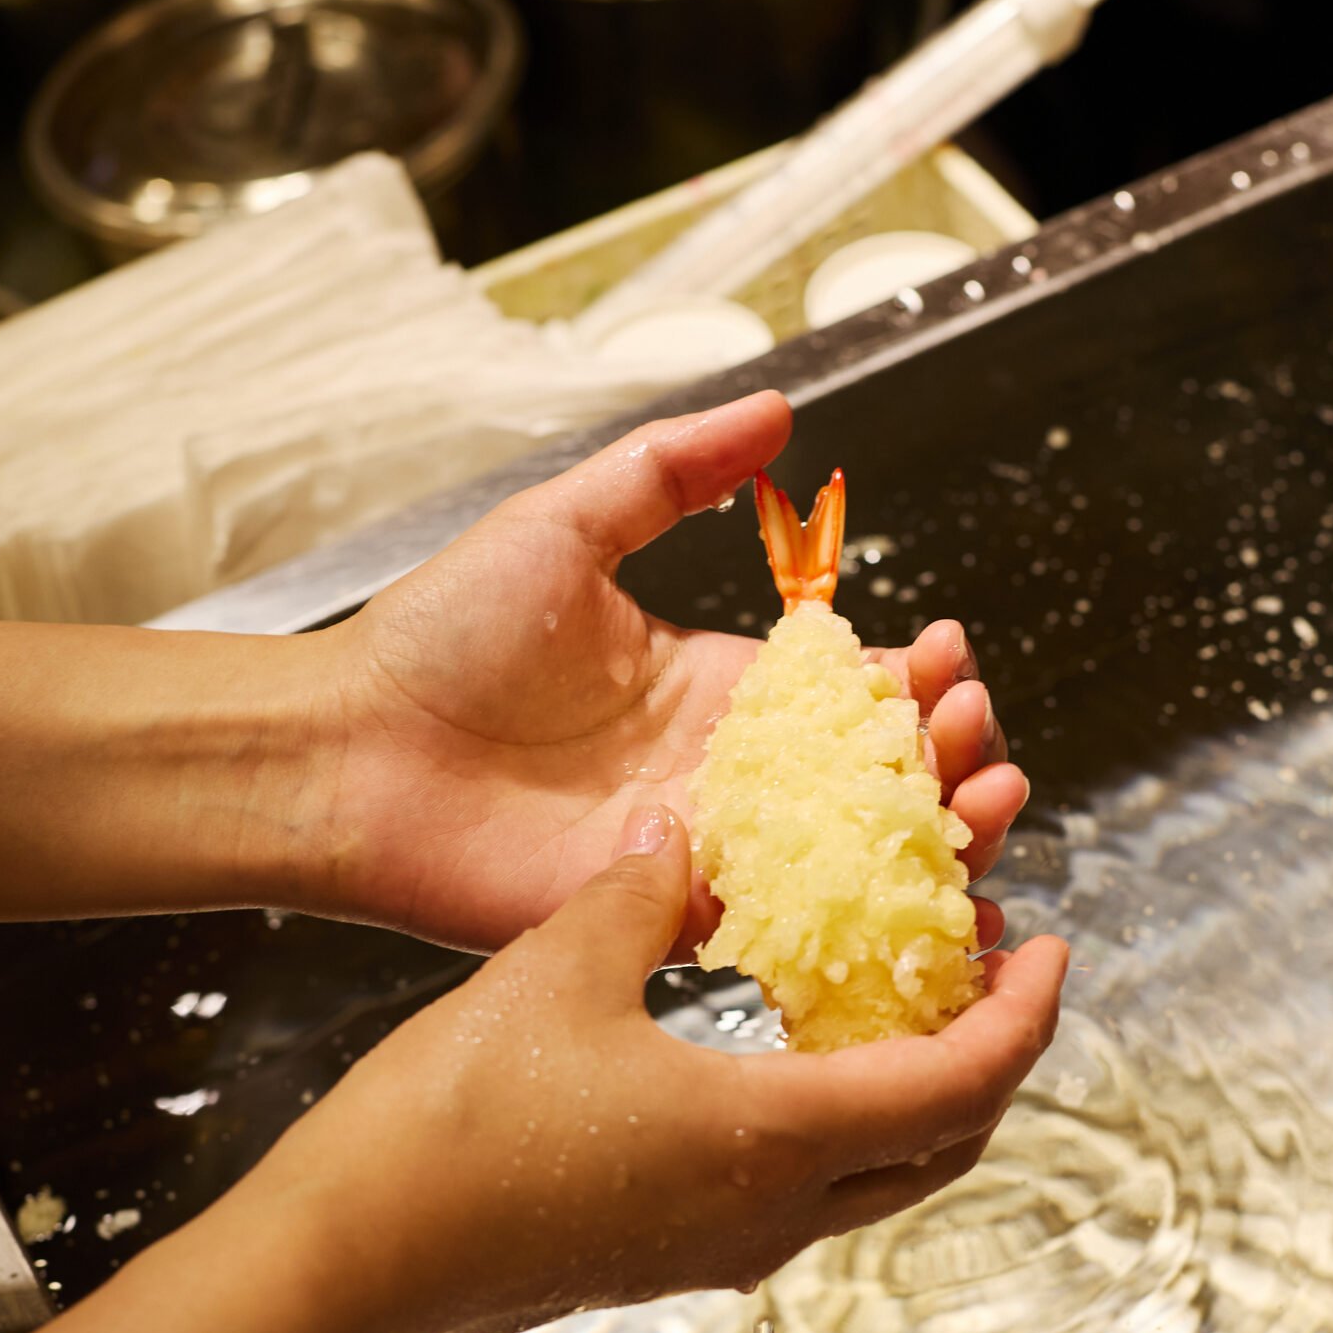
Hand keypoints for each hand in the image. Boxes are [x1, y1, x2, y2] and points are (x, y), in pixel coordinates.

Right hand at [263, 805, 1067, 1332]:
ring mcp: (723, 1246)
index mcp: (773, 1138)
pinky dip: (839, 1116)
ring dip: (915, 1088)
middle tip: (989, 964)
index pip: (961, 1084)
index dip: (1025, 1014)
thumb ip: (641, 893)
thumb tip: (684, 834)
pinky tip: (789, 1046)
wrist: (352, 1264)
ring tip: (901, 993)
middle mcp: (773, 1211)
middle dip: (990, 1053)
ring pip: (878, 1174)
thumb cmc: (452, 1124)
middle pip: (944, 1144)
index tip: (1049, 942)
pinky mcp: (672, 1254)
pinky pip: (803, 1186)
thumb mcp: (557, 970)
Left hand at [307, 392, 1026, 957]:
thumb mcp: (567, 523)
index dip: (920, 676)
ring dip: (935, 836)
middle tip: (971, 735)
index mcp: (722, 684)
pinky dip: (864, 916)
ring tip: (981, 804)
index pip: (857, 686)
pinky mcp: (672, 918)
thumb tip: (781, 408)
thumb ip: (673, 470)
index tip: (949, 655)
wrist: (352, 751)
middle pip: (878, 776)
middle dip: (949, 755)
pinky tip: (922, 899)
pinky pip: (787, 924)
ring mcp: (708, 850)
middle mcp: (730, 772)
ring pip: (853, 857)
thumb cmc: (442, 637)